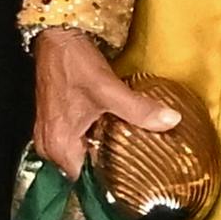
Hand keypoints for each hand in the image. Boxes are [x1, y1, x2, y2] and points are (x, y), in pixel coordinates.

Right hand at [32, 26, 176, 179]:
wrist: (55, 38)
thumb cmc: (74, 63)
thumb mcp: (109, 89)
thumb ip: (139, 110)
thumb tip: (171, 121)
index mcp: (59, 145)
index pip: (85, 180)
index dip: (109, 181)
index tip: (135, 180)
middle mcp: (49, 146)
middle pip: (83, 170)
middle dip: (108, 168)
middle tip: (139, 165)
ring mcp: (50, 135)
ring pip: (80, 155)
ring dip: (101, 154)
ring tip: (130, 153)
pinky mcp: (55, 123)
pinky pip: (76, 142)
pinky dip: (93, 141)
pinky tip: (112, 136)